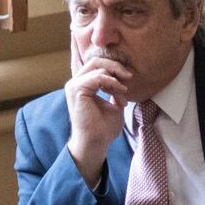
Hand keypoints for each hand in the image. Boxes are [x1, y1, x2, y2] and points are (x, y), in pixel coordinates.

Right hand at [64, 53, 134, 184]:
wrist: (96, 143)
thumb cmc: (103, 128)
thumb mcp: (113, 105)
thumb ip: (114, 91)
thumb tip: (122, 80)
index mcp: (82, 85)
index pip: (97, 65)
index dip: (114, 68)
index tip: (129, 78)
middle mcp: (75, 83)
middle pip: (96, 60)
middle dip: (115, 66)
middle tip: (130, 76)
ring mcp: (74, 85)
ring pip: (97, 66)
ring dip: (115, 77)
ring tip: (124, 91)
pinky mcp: (77, 90)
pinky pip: (97, 76)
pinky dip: (111, 82)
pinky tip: (120, 90)